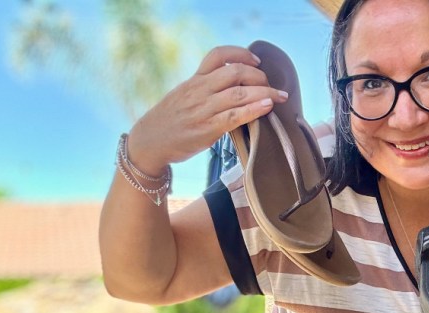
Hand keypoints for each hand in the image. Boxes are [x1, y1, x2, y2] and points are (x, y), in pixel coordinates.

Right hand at [126, 45, 289, 174]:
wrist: (149, 142)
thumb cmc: (171, 120)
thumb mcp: (184, 95)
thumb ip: (206, 88)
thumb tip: (236, 86)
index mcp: (194, 79)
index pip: (218, 55)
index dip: (241, 54)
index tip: (256, 60)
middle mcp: (199, 90)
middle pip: (235, 72)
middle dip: (259, 76)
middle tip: (272, 85)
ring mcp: (203, 109)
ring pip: (239, 93)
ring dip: (264, 93)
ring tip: (279, 96)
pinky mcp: (207, 128)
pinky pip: (234, 116)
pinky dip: (254, 110)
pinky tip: (267, 107)